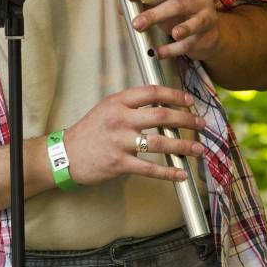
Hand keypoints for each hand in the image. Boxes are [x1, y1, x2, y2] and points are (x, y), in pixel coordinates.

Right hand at [63, 85, 204, 186]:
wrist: (66, 154)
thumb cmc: (90, 131)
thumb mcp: (107, 109)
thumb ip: (131, 105)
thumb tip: (161, 105)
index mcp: (118, 102)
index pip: (152, 92)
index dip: (174, 95)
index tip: (190, 101)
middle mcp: (120, 118)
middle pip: (162, 115)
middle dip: (187, 119)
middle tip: (201, 124)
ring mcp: (120, 141)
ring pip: (160, 142)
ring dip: (183, 146)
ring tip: (197, 149)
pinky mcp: (119, 163)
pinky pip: (149, 168)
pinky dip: (168, 172)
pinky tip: (181, 173)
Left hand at [124, 0, 219, 61]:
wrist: (208, 31)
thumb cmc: (182, 13)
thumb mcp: (164, 4)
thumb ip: (144, 4)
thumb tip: (121, 7)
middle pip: (178, 5)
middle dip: (156, 15)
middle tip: (137, 24)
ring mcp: (207, 16)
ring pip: (194, 23)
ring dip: (182, 29)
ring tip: (172, 34)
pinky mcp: (208, 35)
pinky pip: (191, 43)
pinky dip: (174, 49)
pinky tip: (161, 53)